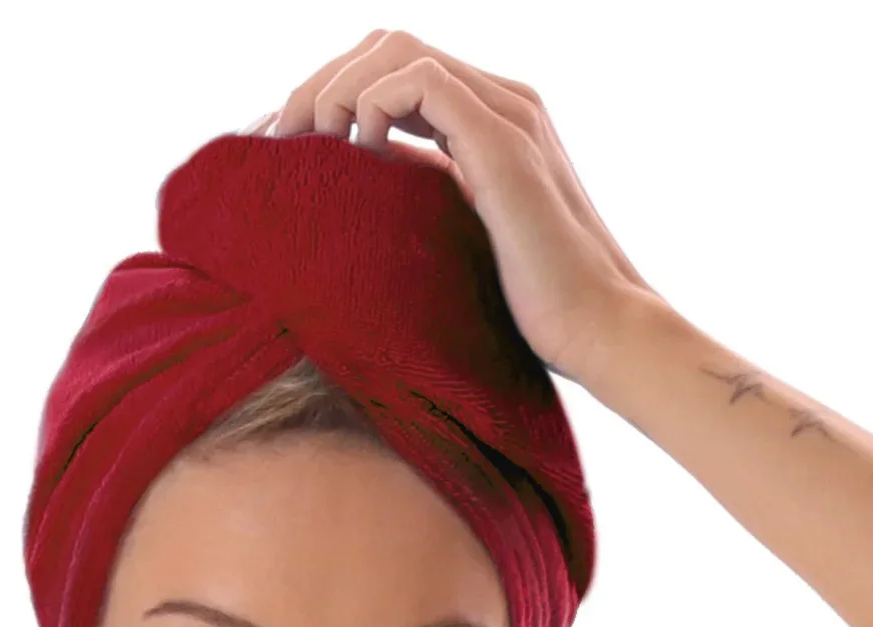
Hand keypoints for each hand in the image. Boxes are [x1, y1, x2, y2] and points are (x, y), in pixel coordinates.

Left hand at [247, 29, 665, 386]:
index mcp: (486, 124)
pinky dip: (373, 107)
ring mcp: (506, 114)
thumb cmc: (531, 313)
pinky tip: (359, 156)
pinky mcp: (504, 139)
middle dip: (321, 83)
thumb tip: (354, 221)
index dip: (332, 95)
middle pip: (386, 45)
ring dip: (335, 89)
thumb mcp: (458, 248)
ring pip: (395, 49)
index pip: (392, 70)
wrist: (596, 330)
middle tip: (280, 141)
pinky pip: (421, 80)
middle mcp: (500, 103)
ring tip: (309, 146)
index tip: (289, 149)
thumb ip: (423, 212)